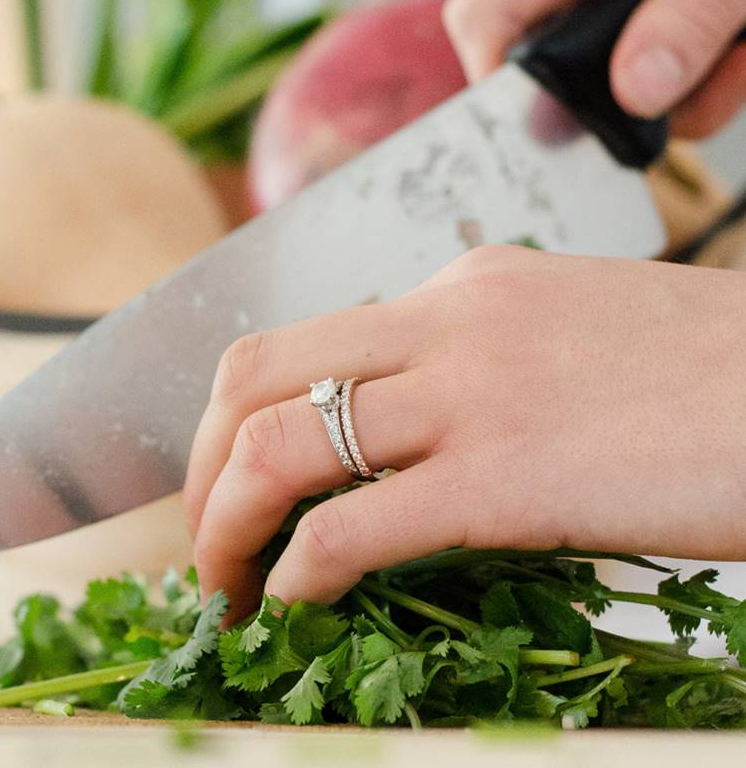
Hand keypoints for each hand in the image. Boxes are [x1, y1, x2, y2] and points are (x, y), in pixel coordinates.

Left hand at [184, 245, 745, 622]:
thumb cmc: (710, 375)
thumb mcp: (570, 334)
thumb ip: (479, 364)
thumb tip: (408, 428)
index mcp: (464, 288)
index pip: (307, 341)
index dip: (245, 417)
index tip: (237, 478)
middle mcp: (449, 322)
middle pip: (256, 374)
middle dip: (201, 462)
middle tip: (204, 534)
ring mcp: (474, 393)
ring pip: (280, 444)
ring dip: (224, 524)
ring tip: (222, 586)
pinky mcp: (509, 478)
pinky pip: (353, 528)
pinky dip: (296, 576)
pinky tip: (292, 610)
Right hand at [445, 0, 745, 136]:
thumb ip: (703, 10)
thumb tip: (633, 92)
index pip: (490, 11)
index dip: (498, 87)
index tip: (553, 136)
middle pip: (562, 35)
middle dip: (638, 82)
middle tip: (721, 79)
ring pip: (614, 25)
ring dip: (688, 55)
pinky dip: (700, 19)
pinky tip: (742, 10)